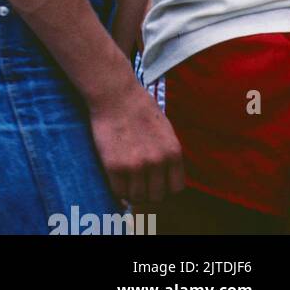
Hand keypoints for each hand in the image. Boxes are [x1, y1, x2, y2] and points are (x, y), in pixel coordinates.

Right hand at [87, 78, 184, 204]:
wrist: (113, 93)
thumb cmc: (137, 107)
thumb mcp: (164, 130)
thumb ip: (166, 153)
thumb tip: (164, 175)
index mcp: (173, 153)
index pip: (176, 188)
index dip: (164, 187)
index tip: (154, 182)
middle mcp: (158, 162)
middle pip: (156, 196)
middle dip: (147, 191)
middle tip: (137, 181)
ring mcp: (136, 166)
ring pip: (137, 196)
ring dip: (131, 191)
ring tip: (125, 179)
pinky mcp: (115, 166)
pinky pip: (118, 191)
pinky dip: (117, 189)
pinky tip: (115, 178)